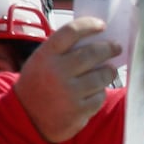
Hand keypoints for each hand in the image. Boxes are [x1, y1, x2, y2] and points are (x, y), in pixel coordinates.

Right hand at [14, 17, 120, 142]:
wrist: (26, 118)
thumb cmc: (39, 84)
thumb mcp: (41, 62)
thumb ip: (62, 50)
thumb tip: (96, 38)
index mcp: (45, 56)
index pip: (71, 32)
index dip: (89, 25)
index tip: (101, 25)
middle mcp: (56, 72)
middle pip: (92, 53)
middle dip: (109, 48)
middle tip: (116, 47)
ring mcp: (68, 93)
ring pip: (101, 75)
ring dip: (109, 71)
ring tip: (109, 69)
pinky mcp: (78, 111)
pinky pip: (100, 96)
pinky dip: (100, 92)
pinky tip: (95, 91)